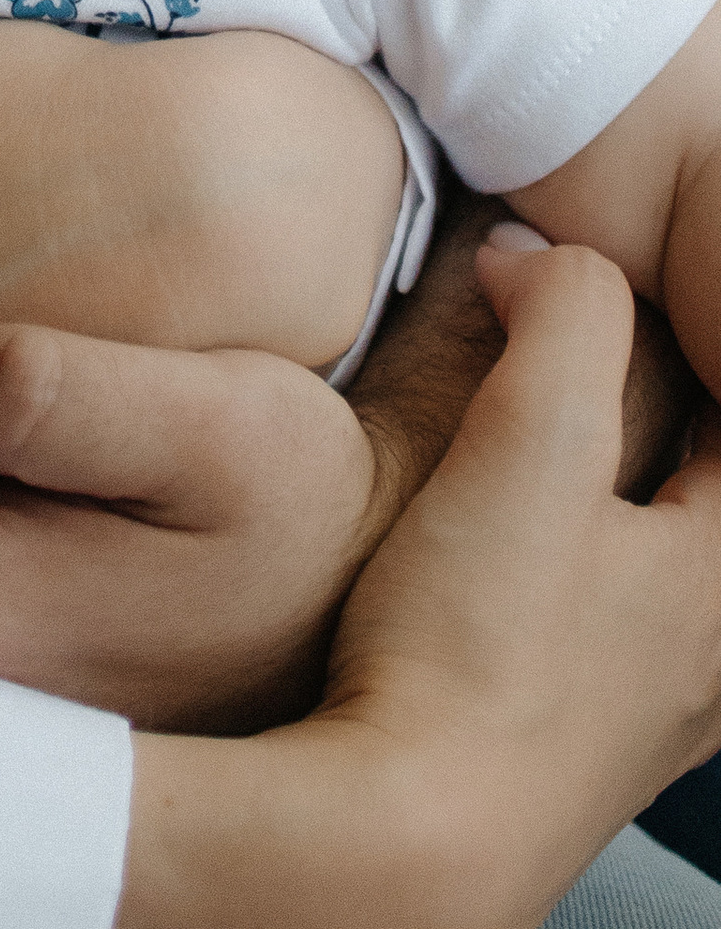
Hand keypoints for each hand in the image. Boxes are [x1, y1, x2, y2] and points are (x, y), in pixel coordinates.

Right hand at [122, 232, 720, 928]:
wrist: (398, 833)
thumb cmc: (481, 652)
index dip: (699, 353)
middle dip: (677, 419)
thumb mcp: (527, 445)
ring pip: (668, 563)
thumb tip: (541, 256)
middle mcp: (710, 657)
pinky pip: (609, 611)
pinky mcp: (568, 736)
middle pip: (709, 501)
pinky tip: (528, 534)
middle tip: (628, 344)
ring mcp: (644, 711)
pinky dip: (588, 546)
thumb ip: (562, 317)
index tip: (668, 296)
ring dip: (635, 482)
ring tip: (578, 420)